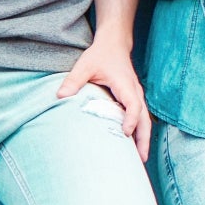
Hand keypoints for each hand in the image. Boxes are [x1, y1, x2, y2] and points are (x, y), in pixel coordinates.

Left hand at [57, 39, 150, 161]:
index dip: (130, 119)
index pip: (133, 105)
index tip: (125, 133)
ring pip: (145, 120)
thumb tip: (59, 96)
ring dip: (143, 138)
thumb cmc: (100, 55)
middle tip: (141, 159)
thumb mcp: (85, 65)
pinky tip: (133, 144)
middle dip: (144, 139)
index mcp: (126, 85)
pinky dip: (139, 131)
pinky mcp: (133, 98)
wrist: (114, 45)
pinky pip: (140, 117)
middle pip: (144, 118)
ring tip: (140, 158)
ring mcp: (136, 96)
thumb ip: (73, 80)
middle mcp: (135, 92)